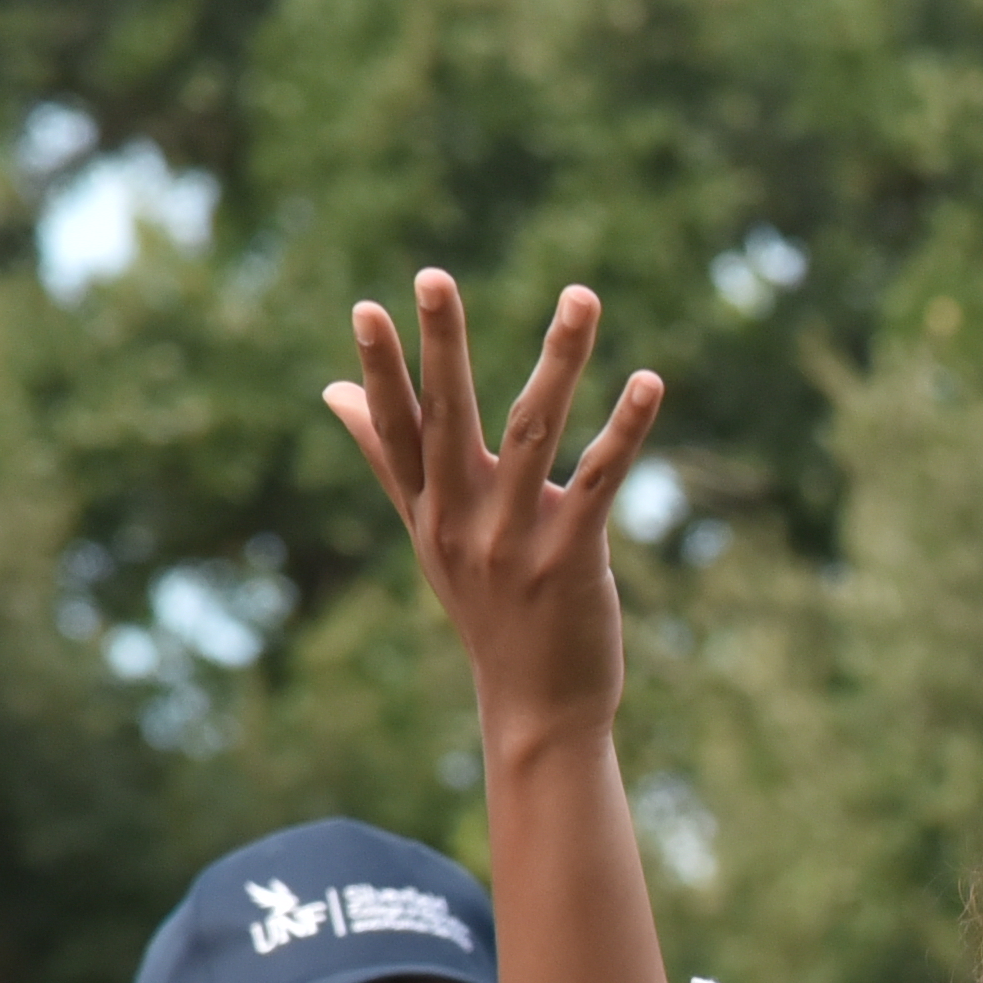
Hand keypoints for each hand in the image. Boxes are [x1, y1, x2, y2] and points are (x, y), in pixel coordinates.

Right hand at [322, 273, 664, 750]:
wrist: (537, 707)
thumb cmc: (487, 609)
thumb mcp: (428, 533)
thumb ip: (388, 457)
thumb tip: (334, 391)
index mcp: (427, 509)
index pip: (397, 428)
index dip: (381, 370)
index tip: (367, 307)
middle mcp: (461, 520)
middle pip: (449, 418)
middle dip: (441, 346)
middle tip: (434, 275)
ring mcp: (513, 540)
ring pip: (533, 431)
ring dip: (559, 358)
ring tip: (581, 295)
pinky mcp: (571, 558)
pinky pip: (599, 478)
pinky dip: (625, 428)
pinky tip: (649, 381)